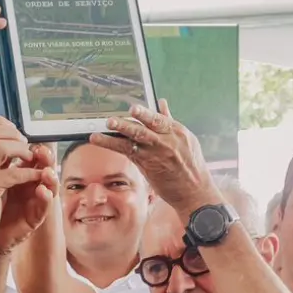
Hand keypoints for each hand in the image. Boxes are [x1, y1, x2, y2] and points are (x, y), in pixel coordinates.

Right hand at [0, 117, 47, 250]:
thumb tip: (6, 136)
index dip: (1, 123)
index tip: (14, 131)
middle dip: (15, 135)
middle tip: (26, 145)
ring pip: (3, 146)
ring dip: (23, 150)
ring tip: (30, 158)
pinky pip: (14, 172)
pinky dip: (30, 172)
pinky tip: (36, 176)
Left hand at [0, 142, 56, 254]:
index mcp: (18, 173)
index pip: (30, 154)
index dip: (30, 146)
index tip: (24, 138)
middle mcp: (28, 185)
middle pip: (44, 165)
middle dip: (45, 157)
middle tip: (40, 151)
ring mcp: (33, 200)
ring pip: (50, 184)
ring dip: (50, 175)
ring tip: (47, 171)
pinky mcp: (34, 217)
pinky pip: (45, 205)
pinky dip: (45, 197)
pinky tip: (42, 191)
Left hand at [89, 101, 216, 214]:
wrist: (194, 189)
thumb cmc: (190, 163)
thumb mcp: (185, 138)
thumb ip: (169, 120)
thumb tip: (161, 102)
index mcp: (177, 132)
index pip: (158, 120)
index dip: (145, 114)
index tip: (133, 108)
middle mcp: (167, 142)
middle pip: (146, 129)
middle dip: (130, 123)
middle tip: (114, 119)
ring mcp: (157, 154)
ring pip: (136, 140)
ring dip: (119, 132)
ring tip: (106, 125)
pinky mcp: (148, 165)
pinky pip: (128, 152)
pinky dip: (112, 144)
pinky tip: (98, 139)